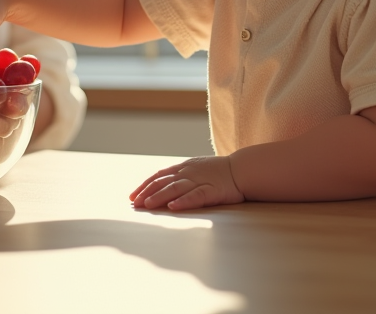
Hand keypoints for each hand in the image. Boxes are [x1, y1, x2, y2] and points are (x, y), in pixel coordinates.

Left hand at [129, 156, 244, 210]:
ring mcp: (200, 180)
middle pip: (163, 182)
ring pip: (176, 188)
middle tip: (134, 204)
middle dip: (147, 193)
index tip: (132, 196)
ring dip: (160, 196)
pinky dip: (184, 201)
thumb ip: (181, 176)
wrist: (242, 170)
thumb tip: (164, 187)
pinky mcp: (212, 190)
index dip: (144, 186)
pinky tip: (174, 206)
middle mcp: (188, 173)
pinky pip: (196, 196)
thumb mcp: (196, 169)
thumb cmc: (220, 172)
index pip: (158, 176)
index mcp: (183, 168)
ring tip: (147, 204)